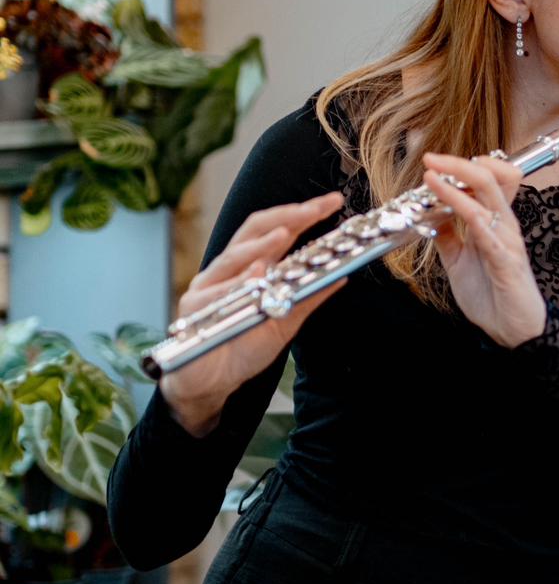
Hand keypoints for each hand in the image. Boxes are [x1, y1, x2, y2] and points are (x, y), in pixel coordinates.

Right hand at [160, 191, 346, 433]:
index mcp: (251, 265)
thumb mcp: (285, 319)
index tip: (331, 202)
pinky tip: (253, 278)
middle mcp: (229, 269)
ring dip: (260, 246)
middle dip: (285, 217)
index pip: (277, 229)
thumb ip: (308, 297)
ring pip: (233, 257)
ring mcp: (209, 285)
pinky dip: (235, 285)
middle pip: (253, 231)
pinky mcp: (194, 308)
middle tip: (312, 210)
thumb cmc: (244, 345)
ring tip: (284, 236)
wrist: (210, 381)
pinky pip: (215, 293)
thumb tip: (341, 276)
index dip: (302, 213)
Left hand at [421, 152, 545, 347]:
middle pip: (490, 178)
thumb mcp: (458, 260)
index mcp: (496, 222)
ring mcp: (506, 240)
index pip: (490, 179)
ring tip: (432, 174)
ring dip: (457, 181)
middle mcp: (504, 225)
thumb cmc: (491, 294)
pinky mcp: (505, 260)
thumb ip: (448, 236)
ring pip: (488, 196)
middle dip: (458, 163)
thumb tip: (430, 215)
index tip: (435, 162)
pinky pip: (486, 229)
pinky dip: (464, 211)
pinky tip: (447, 205)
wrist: (511, 329)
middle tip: (431, 157)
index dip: (465, 166)